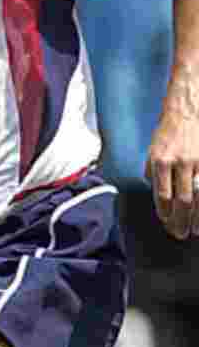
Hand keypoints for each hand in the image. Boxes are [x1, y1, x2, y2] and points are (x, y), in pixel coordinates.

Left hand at [145, 100, 198, 238]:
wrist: (186, 112)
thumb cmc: (168, 133)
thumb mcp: (152, 151)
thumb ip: (153, 173)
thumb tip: (157, 195)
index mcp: (160, 160)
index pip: (162, 195)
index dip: (165, 213)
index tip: (166, 224)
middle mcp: (179, 162)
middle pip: (182, 201)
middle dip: (181, 221)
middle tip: (180, 234)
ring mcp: (197, 162)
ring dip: (196, 218)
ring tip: (194, 230)